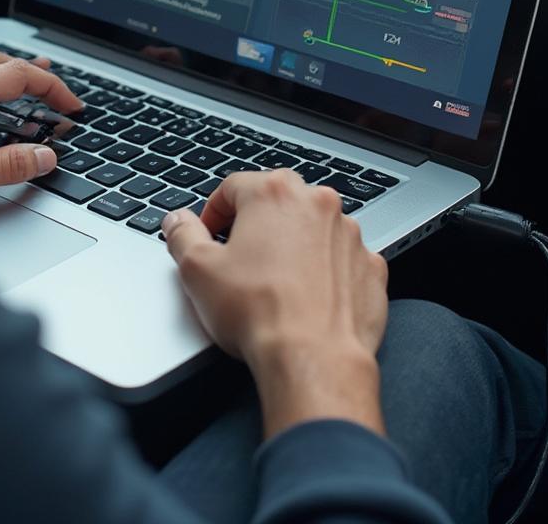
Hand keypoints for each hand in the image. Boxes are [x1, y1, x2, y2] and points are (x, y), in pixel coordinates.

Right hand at [163, 169, 388, 438]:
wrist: (314, 360)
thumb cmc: (257, 313)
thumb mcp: (197, 270)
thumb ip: (182, 236)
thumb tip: (177, 221)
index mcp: (273, 193)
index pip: (233, 187)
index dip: (213, 212)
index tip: (208, 236)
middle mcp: (317, 203)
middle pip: (276, 201)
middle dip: (255, 225)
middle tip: (239, 258)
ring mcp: (349, 235)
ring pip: (312, 228)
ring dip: (293, 245)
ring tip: (274, 283)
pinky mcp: (371, 267)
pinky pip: (342, 258)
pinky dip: (326, 271)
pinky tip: (308, 297)